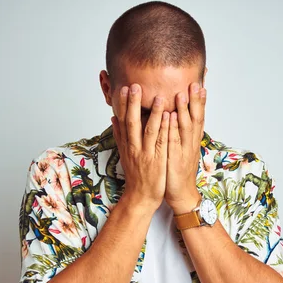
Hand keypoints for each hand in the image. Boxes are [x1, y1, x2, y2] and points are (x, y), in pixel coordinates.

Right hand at [111, 83, 169, 211]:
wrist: (140, 197)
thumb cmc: (136, 175)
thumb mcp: (124, 153)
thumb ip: (119, 135)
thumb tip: (113, 118)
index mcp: (126, 144)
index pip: (122, 121)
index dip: (123, 104)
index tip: (123, 88)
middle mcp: (134, 148)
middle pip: (132, 123)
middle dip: (133, 104)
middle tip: (134, 86)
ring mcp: (145, 154)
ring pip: (148, 131)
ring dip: (154, 113)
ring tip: (158, 97)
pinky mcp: (157, 161)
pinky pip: (161, 143)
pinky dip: (165, 129)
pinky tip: (170, 117)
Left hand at [165, 82, 206, 213]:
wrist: (181, 194)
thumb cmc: (178, 171)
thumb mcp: (181, 149)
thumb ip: (180, 133)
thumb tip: (177, 117)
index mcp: (192, 141)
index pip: (198, 117)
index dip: (200, 102)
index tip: (199, 84)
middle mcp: (191, 144)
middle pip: (196, 119)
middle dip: (196, 101)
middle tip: (195, 84)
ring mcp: (184, 152)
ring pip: (186, 129)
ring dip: (184, 111)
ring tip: (182, 95)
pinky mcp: (175, 160)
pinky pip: (174, 142)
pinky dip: (173, 129)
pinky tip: (170, 118)